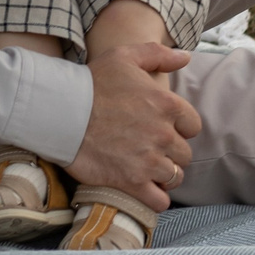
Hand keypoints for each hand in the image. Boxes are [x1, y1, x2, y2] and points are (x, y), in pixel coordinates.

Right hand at [68, 42, 199, 209]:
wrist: (61, 112)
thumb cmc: (92, 82)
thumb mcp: (124, 56)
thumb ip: (158, 54)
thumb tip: (185, 57)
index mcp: (167, 105)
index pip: (193, 125)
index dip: (179, 128)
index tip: (162, 128)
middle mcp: (163, 134)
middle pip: (184, 154)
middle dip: (171, 153)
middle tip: (151, 149)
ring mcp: (149, 161)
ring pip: (174, 177)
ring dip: (164, 176)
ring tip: (147, 170)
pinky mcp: (132, 182)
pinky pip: (159, 200)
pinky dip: (155, 198)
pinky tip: (144, 189)